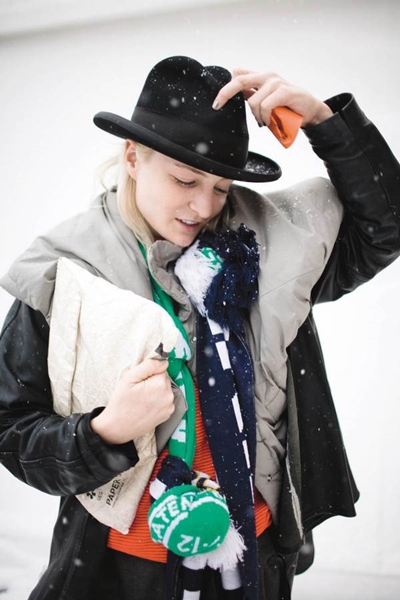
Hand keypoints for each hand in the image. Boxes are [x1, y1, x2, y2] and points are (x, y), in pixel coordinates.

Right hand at [91, 358, 174, 444]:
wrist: (118, 428)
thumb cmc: (121, 403)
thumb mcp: (129, 378)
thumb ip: (148, 365)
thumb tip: (163, 361)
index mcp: (161, 384)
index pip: (160, 368)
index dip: (148, 373)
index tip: (139, 381)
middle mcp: (169, 395)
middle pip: (163, 379)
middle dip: (152, 381)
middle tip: (138, 391)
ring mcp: (170, 406)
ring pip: (164, 389)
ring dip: (155, 391)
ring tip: (141, 400)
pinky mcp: (168, 414)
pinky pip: (165, 400)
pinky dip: (158, 401)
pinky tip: (146, 406)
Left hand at [213, 69, 332, 127]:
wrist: (309, 110)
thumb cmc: (286, 106)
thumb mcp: (266, 100)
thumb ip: (252, 92)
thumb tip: (235, 83)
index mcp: (261, 77)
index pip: (238, 76)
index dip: (224, 89)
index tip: (215, 104)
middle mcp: (267, 76)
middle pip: (239, 81)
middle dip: (225, 94)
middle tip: (217, 107)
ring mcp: (276, 82)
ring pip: (254, 102)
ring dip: (257, 117)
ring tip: (264, 122)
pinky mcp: (284, 91)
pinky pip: (266, 105)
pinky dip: (265, 117)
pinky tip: (269, 122)